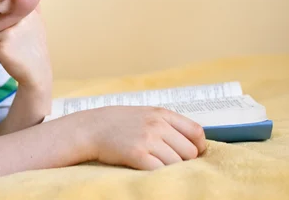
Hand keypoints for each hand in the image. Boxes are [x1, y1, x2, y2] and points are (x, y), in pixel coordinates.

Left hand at [0, 8, 51, 90]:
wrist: (37, 71)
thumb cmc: (33, 45)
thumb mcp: (36, 21)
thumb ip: (26, 6)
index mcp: (28, 10)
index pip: (2, 5)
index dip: (1, 14)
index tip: (10, 25)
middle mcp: (19, 18)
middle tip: (12, 38)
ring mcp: (10, 32)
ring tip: (9, 46)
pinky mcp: (1, 47)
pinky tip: (6, 54)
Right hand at [81, 106, 206, 169]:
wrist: (90, 128)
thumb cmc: (118, 123)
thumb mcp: (145, 114)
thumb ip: (167, 124)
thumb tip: (194, 143)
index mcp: (161, 114)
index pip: (196, 132)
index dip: (199, 147)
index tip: (193, 154)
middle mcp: (157, 125)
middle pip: (190, 152)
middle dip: (183, 160)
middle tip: (167, 161)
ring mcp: (147, 139)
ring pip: (177, 164)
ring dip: (170, 168)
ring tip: (156, 165)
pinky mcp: (137, 154)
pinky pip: (160, 170)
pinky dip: (158, 173)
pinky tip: (148, 169)